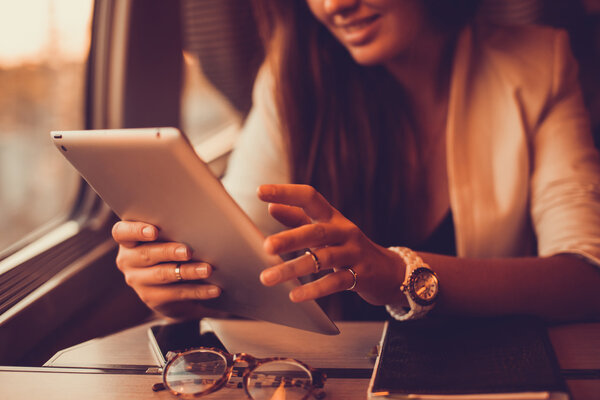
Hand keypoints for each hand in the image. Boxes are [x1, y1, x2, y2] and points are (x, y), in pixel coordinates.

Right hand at [112, 221, 220, 315]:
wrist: (172, 284)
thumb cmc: (172, 248)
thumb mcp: (169, 236)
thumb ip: (174, 228)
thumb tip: (201, 218)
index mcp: (129, 241)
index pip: (122, 232)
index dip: (136, 230)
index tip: (154, 231)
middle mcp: (128, 260)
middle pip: (146, 254)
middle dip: (169, 252)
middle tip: (188, 251)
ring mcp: (138, 281)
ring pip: (163, 275)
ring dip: (187, 272)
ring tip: (207, 269)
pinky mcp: (152, 299)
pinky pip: (177, 294)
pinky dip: (198, 291)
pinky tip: (214, 288)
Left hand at [257, 184, 406, 305]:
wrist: (387, 271)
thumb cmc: (347, 247)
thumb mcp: (325, 230)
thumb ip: (298, 218)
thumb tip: (271, 206)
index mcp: (332, 217)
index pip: (310, 197)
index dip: (287, 192)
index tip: (261, 191)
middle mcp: (344, 231)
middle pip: (317, 231)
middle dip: (290, 239)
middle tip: (266, 246)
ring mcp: (354, 253)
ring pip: (324, 259)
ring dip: (294, 269)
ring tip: (267, 278)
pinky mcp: (360, 276)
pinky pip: (335, 283)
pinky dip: (315, 289)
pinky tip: (295, 295)